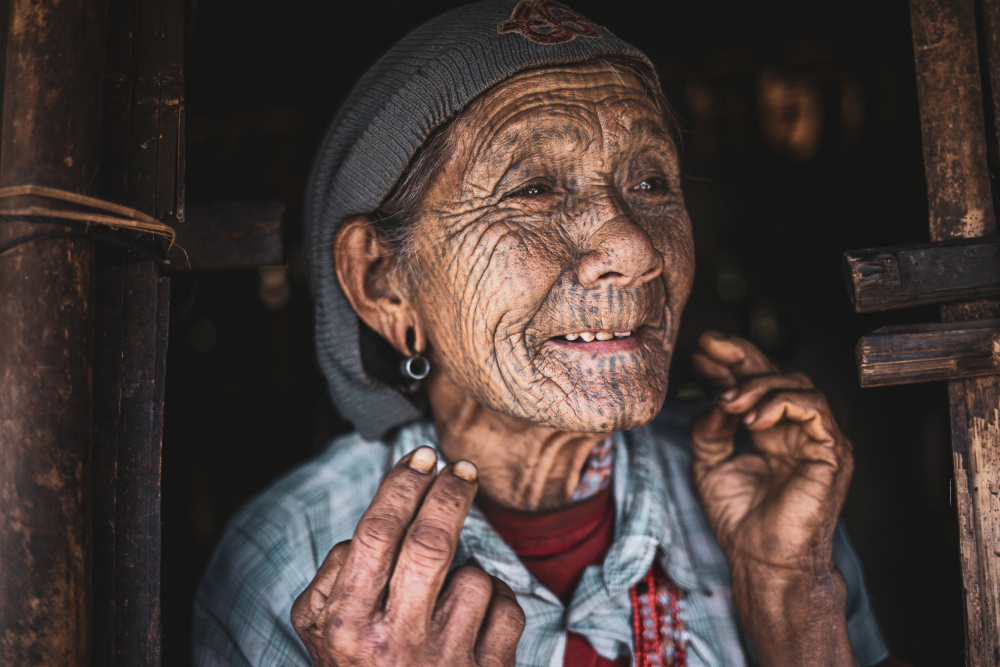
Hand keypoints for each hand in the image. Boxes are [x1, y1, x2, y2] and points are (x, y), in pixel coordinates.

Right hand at [291, 447, 524, 665]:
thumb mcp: (320, 633)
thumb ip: (335, 575)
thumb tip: (377, 523)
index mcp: (349, 625)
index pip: (378, 533)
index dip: (403, 484)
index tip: (423, 456)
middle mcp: (396, 642)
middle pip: (431, 542)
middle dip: (450, 493)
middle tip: (462, 469)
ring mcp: (446, 662)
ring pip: (474, 575)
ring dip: (469, 570)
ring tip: (449, 599)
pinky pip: (508, 607)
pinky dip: (498, 601)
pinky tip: (476, 619)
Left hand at [690, 332, 854, 665]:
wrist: (763, 561)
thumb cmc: (741, 521)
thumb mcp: (709, 465)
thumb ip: (709, 429)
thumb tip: (716, 398)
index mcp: (770, 432)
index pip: (755, 384)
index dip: (730, 363)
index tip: (700, 351)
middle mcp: (796, 430)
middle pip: (777, 374)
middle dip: (742, 355)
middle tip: (710, 347)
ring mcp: (817, 439)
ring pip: (797, 384)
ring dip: (757, 385)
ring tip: (728, 401)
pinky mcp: (832, 452)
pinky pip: (815, 408)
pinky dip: (782, 404)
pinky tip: (753, 419)